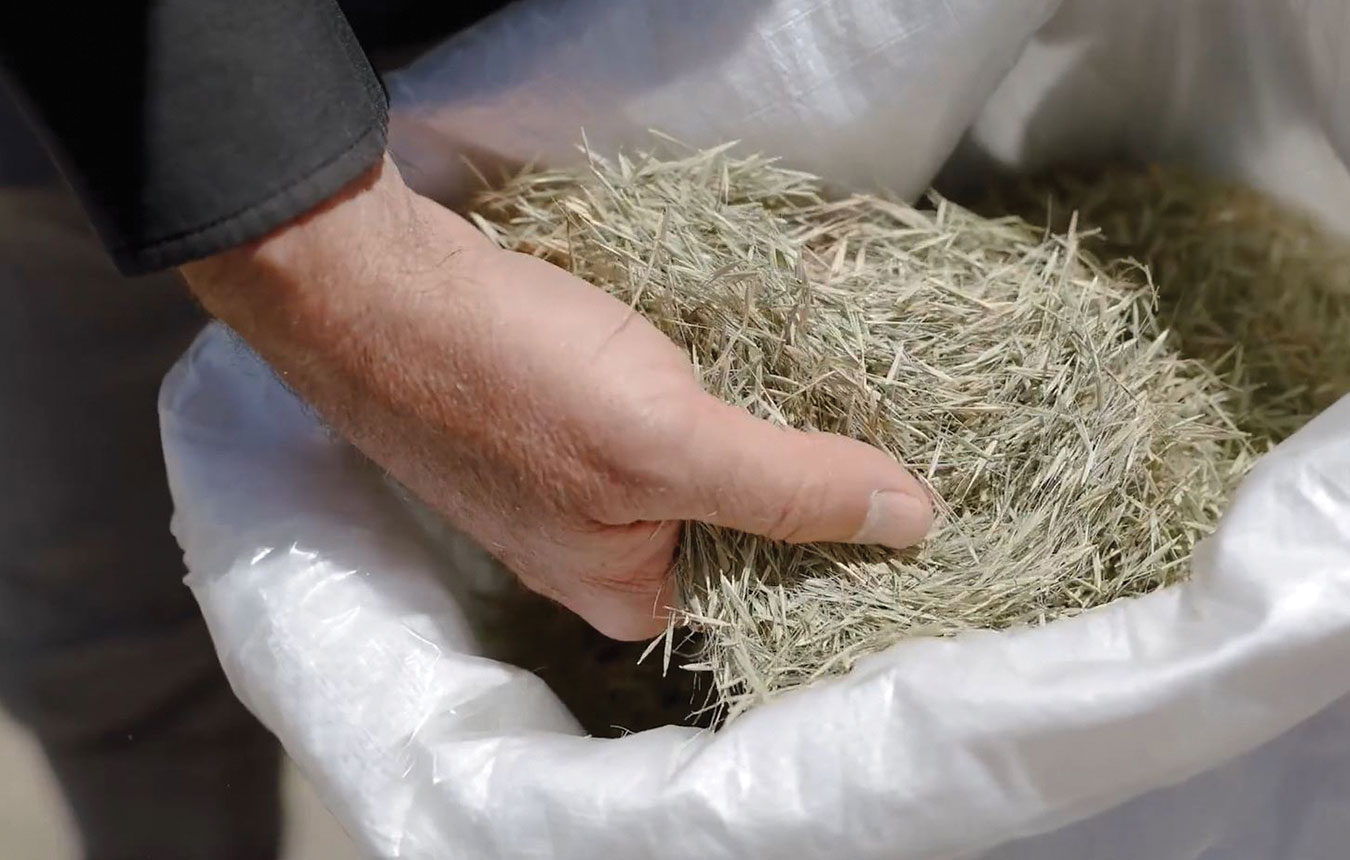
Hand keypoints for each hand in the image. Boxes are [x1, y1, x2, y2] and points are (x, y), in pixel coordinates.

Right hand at [181, 157, 931, 639]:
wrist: (369, 286)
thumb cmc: (507, 378)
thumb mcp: (666, 444)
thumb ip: (791, 488)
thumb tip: (913, 520)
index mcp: (633, 593)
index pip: (779, 580)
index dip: (853, 532)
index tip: (926, 474)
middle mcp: (610, 551)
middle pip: (745, 516)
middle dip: (810, 458)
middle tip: (889, 396)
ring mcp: (582, 482)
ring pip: (708, 455)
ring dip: (761, 406)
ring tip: (831, 354)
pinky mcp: (565, 416)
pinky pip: (666, 409)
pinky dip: (710, 376)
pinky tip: (746, 330)